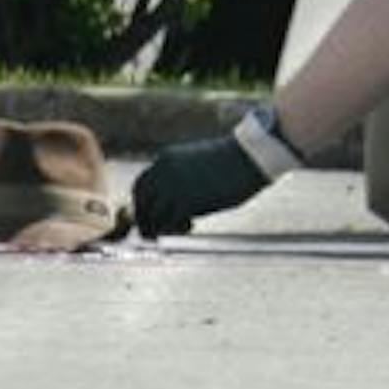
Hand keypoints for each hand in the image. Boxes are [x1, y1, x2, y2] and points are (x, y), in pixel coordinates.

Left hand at [130, 133, 270, 238]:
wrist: (249, 156)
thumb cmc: (230, 161)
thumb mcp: (196, 164)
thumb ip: (179, 179)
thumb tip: (173, 204)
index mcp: (165, 159)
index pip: (141, 185)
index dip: (144, 204)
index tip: (152, 215)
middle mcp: (163, 171)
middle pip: (140, 201)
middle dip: (145, 219)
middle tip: (155, 232)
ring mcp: (173, 186)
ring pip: (151, 215)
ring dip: (160, 227)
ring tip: (181, 227)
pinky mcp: (186, 201)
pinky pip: (169, 223)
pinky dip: (177, 229)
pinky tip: (192, 225)